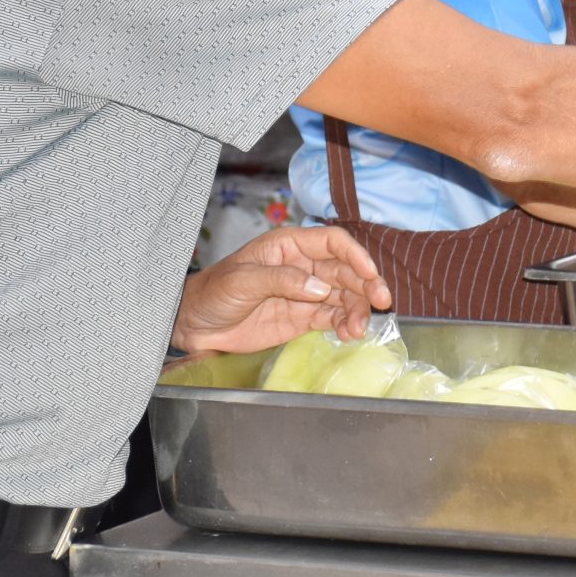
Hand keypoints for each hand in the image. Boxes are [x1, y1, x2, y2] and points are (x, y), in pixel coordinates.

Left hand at [174, 225, 391, 354]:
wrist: (193, 325)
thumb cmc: (213, 292)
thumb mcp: (243, 279)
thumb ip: (283, 280)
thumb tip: (320, 288)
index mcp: (290, 246)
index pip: (333, 242)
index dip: (355, 255)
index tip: (370, 273)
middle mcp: (304, 267)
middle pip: (346, 271)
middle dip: (366, 285)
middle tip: (381, 303)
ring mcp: (306, 293)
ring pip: (344, 296)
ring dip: (357, 310)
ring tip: (358, 328)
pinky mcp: (303, 318)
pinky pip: (332, 318)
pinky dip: (345, 324)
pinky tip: (350, 334)